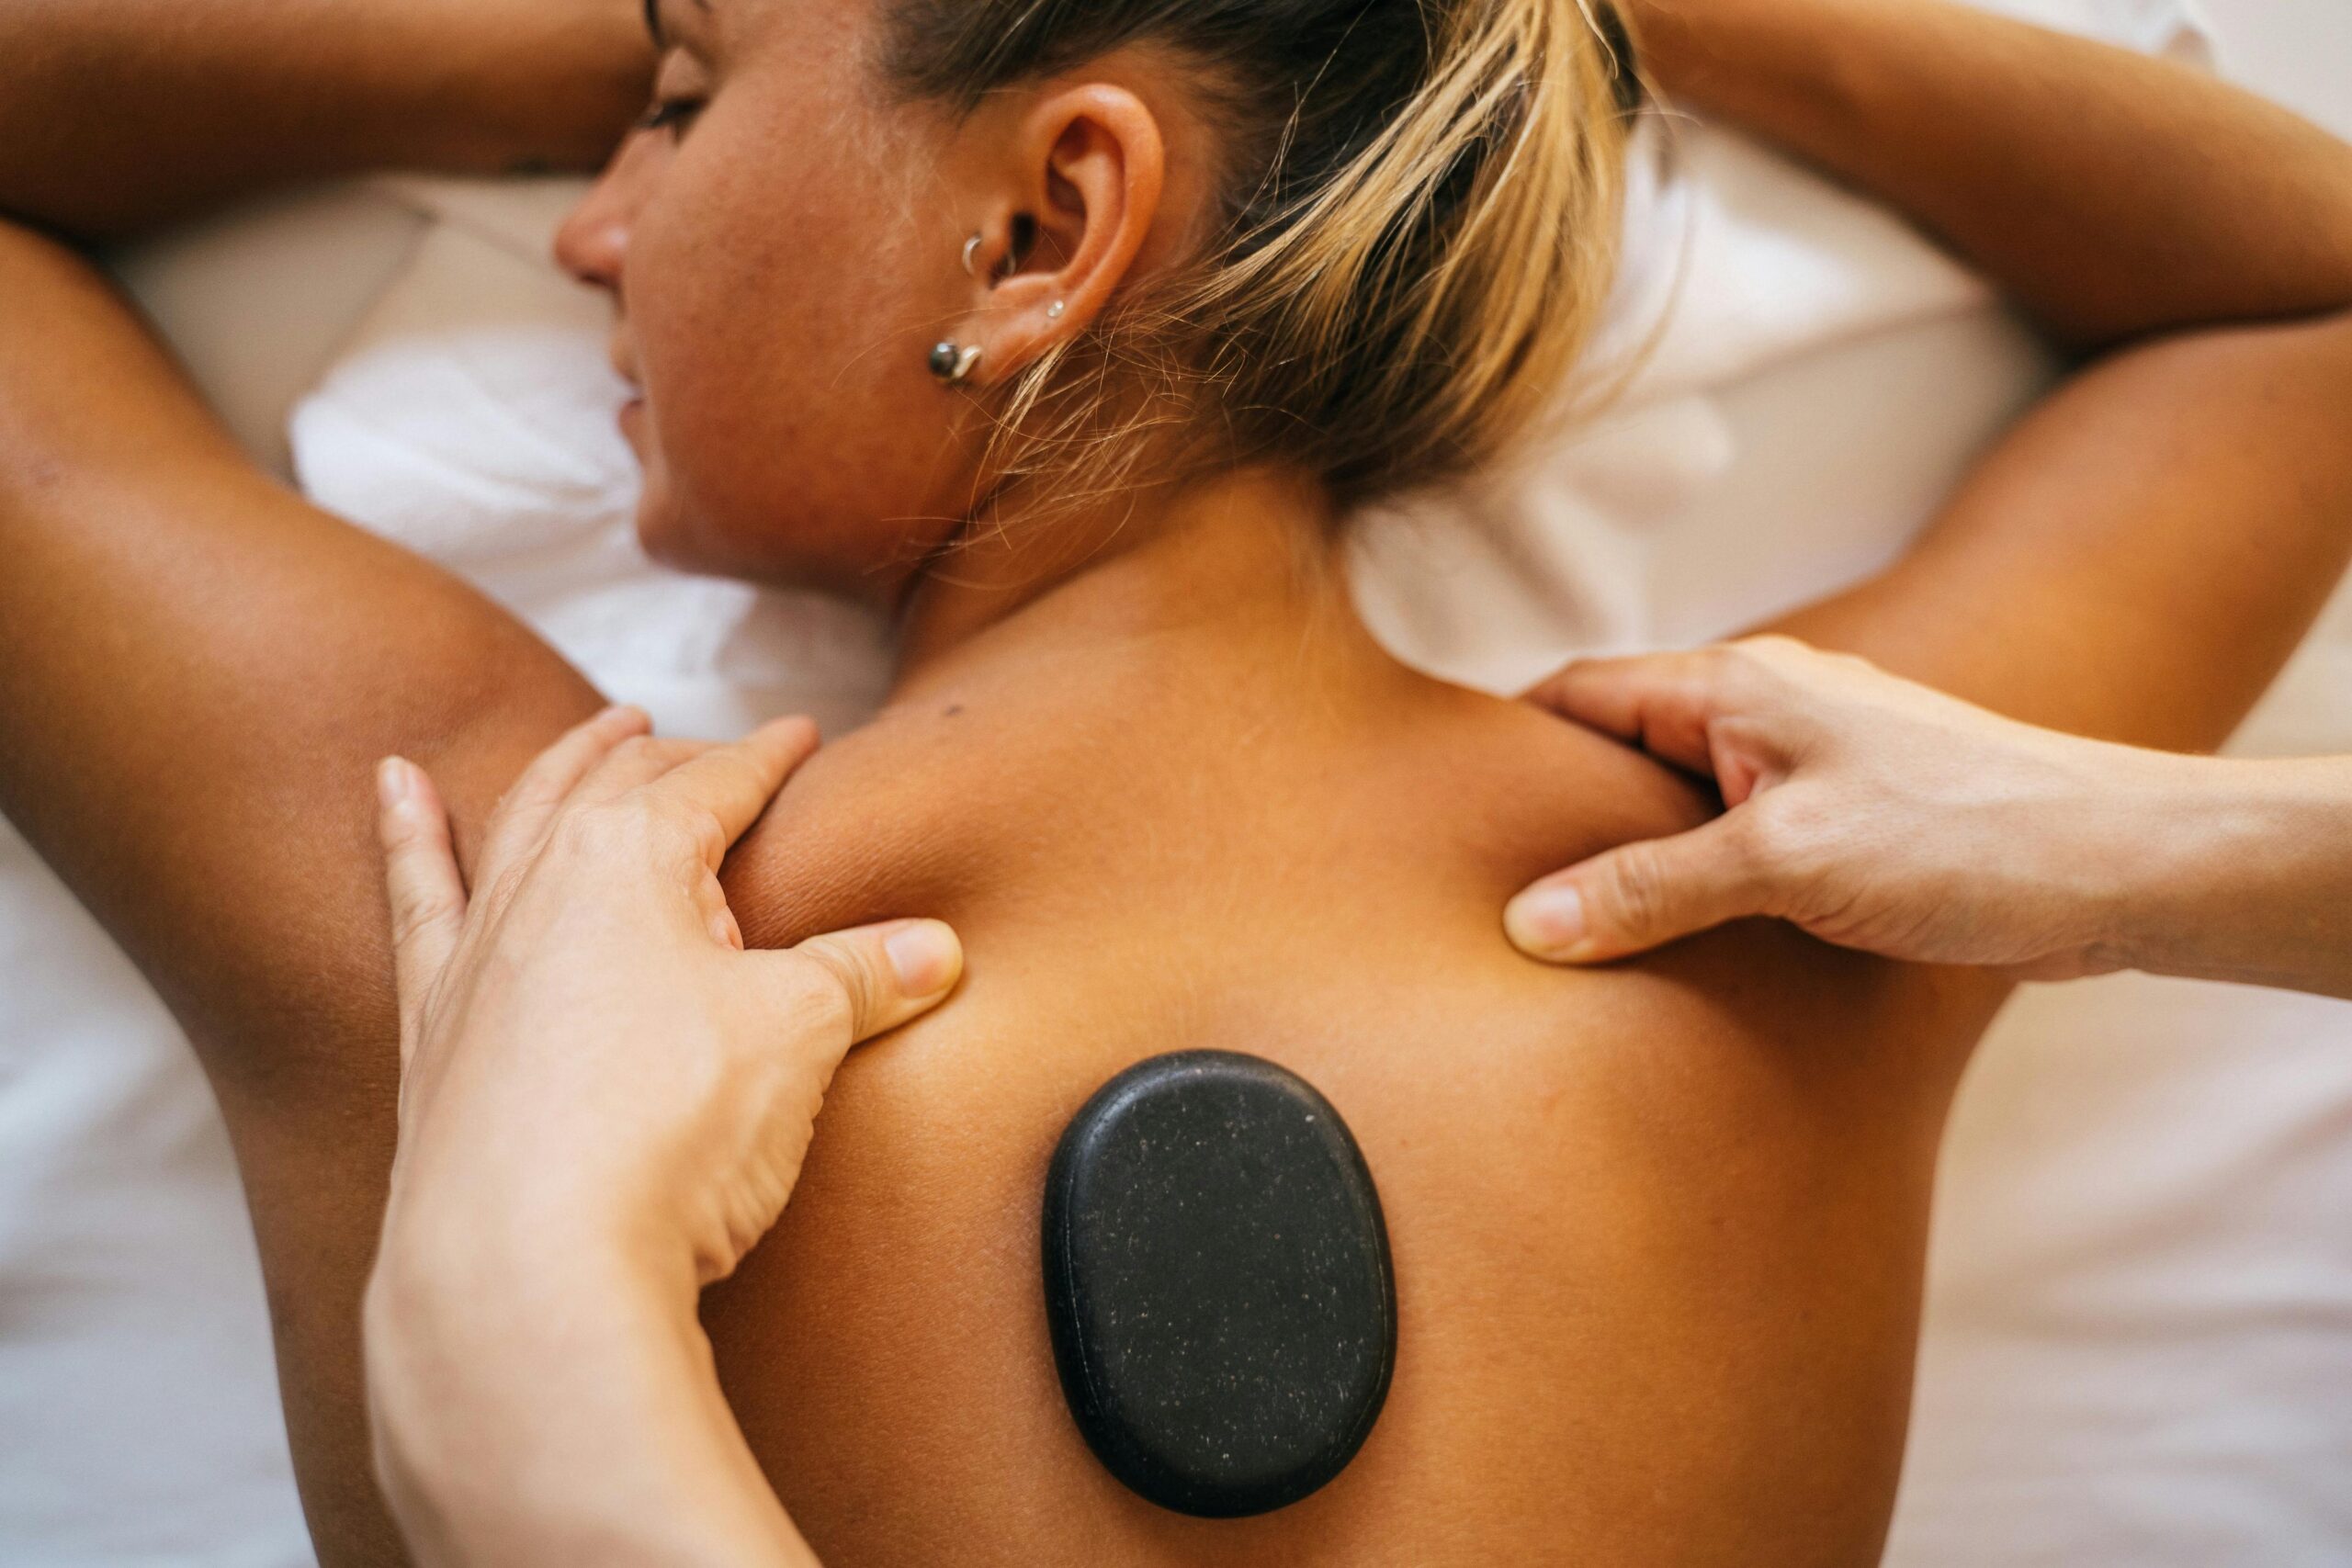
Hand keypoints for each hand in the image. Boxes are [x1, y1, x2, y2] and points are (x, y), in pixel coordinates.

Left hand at [372, 704, 962, 1285]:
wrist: (527, 1265)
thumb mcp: (797, 1034)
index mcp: (632, 851)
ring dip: (565, 767)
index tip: (803, 735)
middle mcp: (542, 880)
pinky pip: (417, 901)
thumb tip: (936, 951)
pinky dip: (406, 836)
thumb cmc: (666, 1129)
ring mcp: (479, 951)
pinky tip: (395, 785)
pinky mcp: (432, 1027)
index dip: (769, 757)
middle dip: (675, 758)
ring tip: (600, 733)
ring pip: (521, 822)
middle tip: (714, 745)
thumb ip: (863, 975)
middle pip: (619, 789)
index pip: (719, 782)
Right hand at [1502, 636, 2192, 977]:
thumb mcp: (1780, 863)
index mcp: (1736, 685)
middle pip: (1624, 750)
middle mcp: (1766, 711)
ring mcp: (1809, 768)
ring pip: (1682, 806)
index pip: (1582, 692)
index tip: (1444, 804)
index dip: (1508, 742)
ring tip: (1567, 933)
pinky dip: (1698, 887)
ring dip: (1634, 861)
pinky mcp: (1849, 826)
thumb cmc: (1960, 837)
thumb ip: (1648, 889)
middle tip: (1485, 885)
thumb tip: (1528, 923)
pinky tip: (1677, 949)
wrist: (2116, 867)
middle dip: (1561, 813)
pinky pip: (1739, 847)